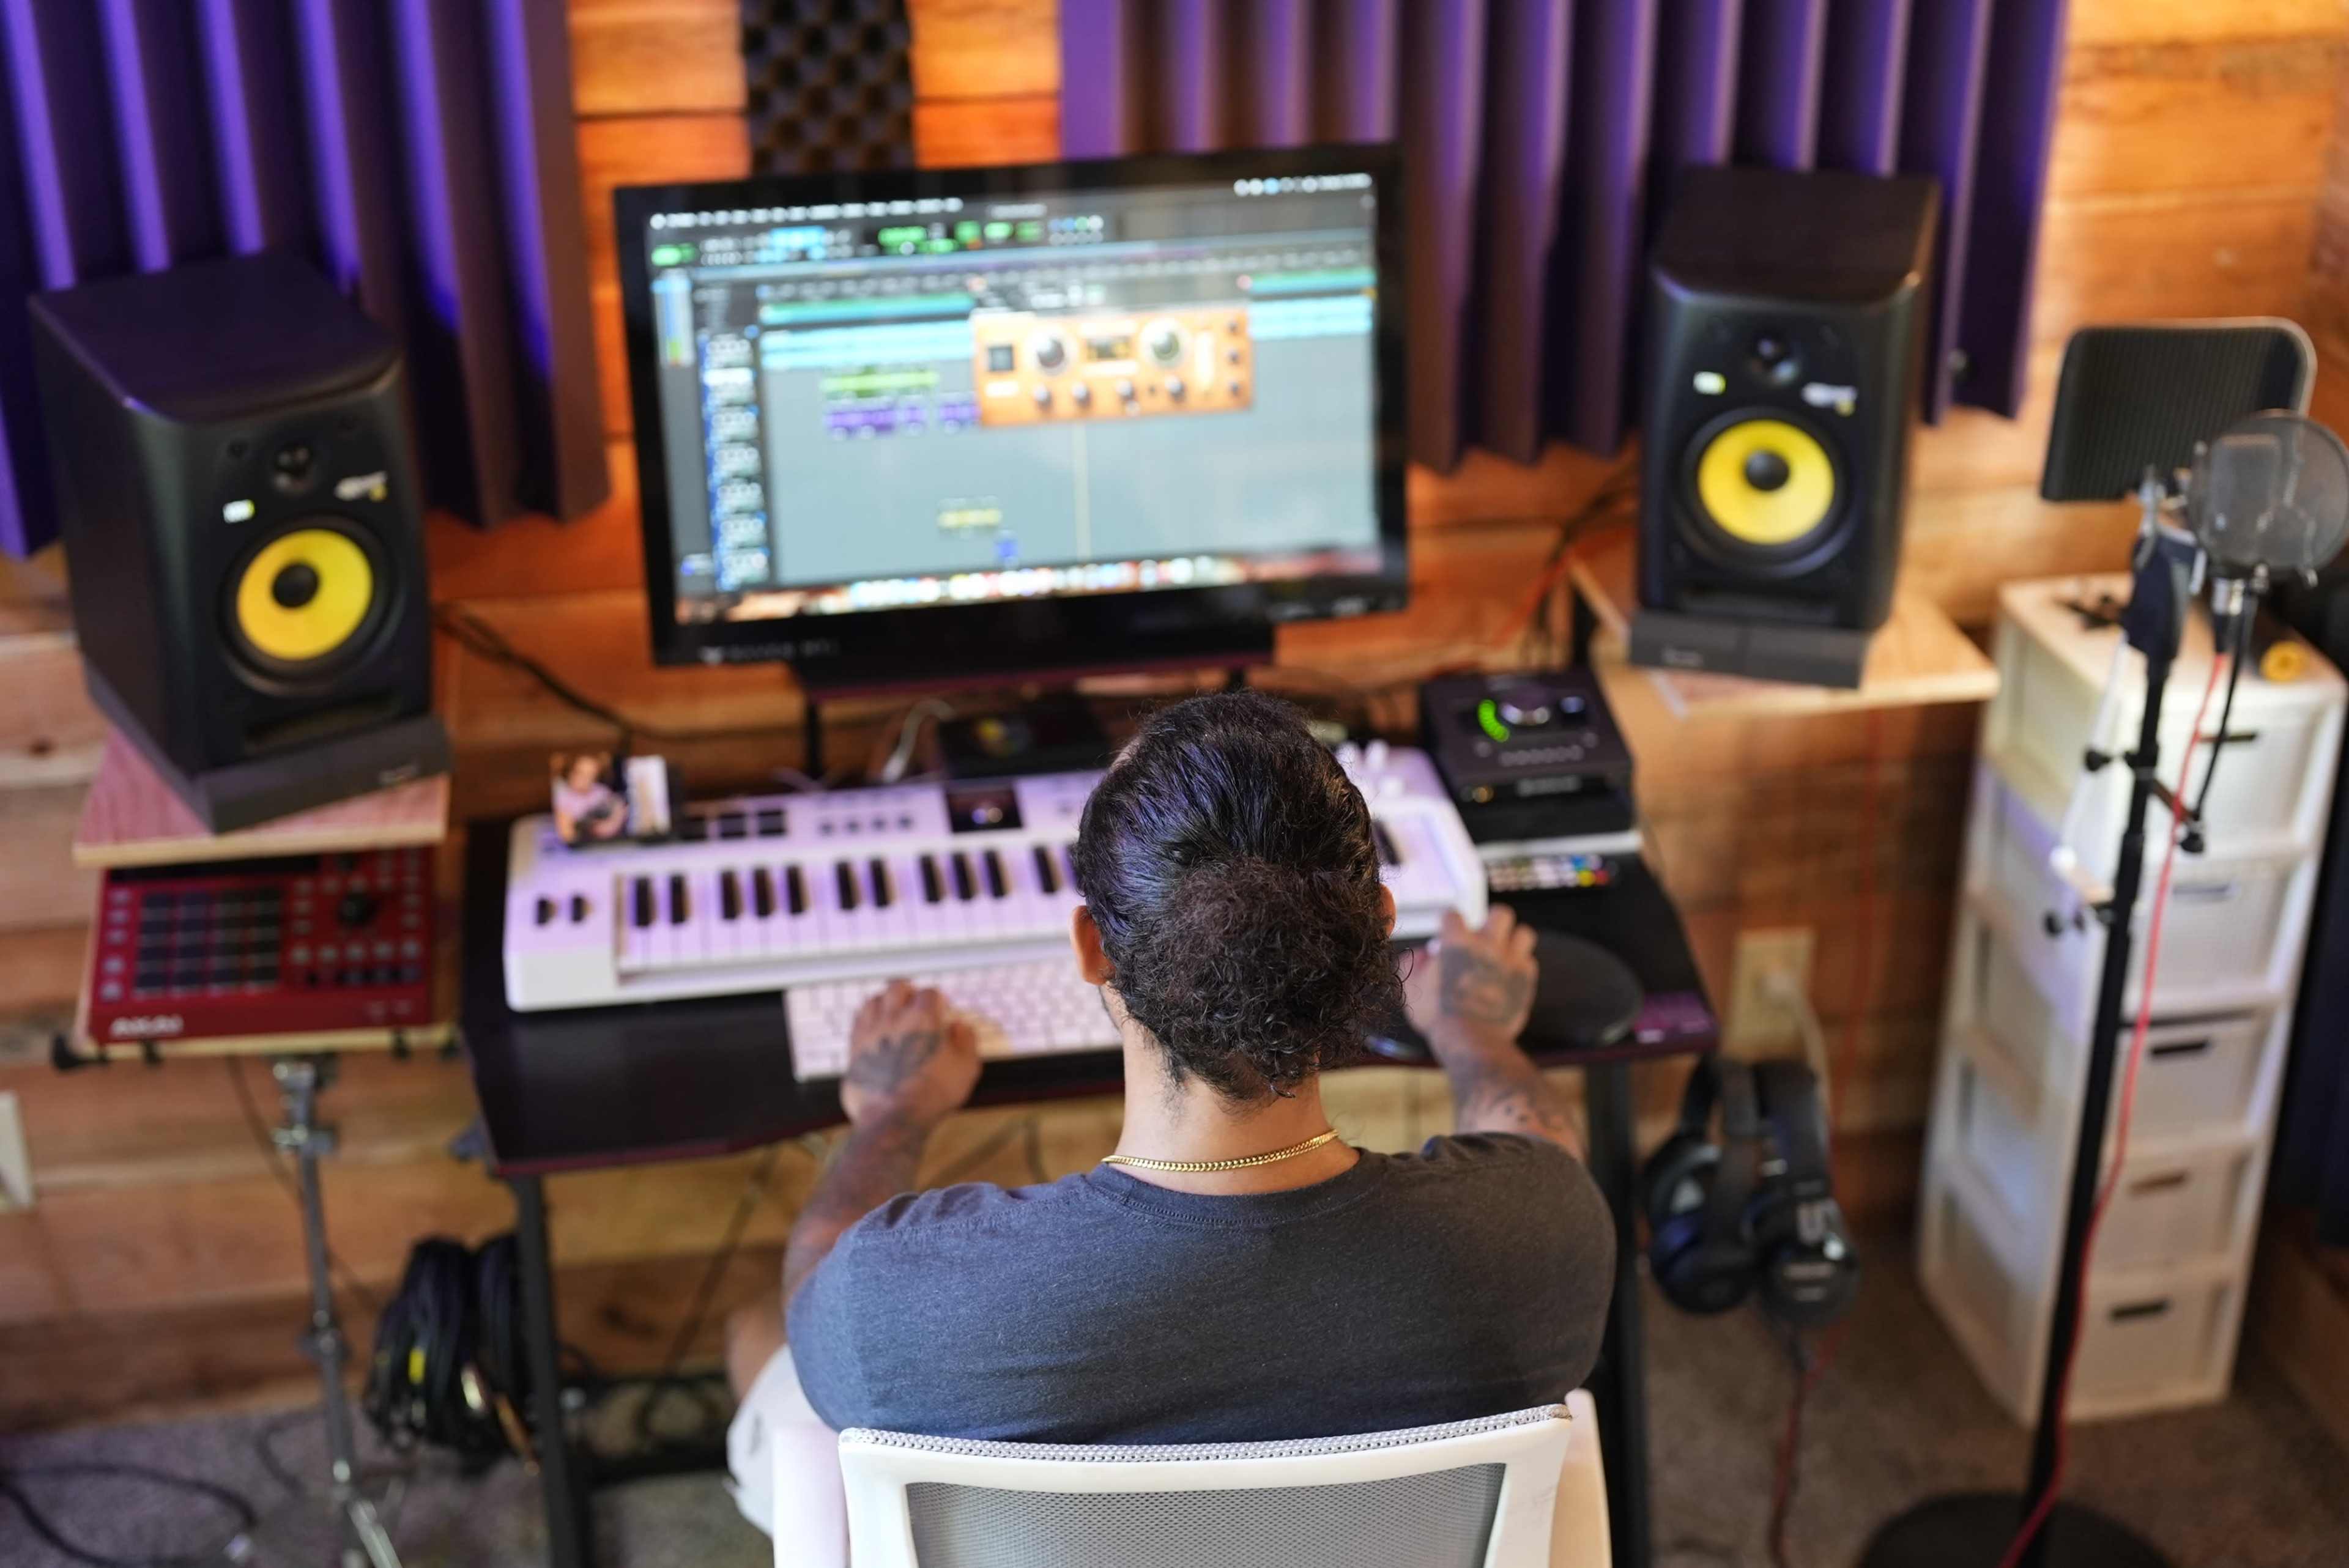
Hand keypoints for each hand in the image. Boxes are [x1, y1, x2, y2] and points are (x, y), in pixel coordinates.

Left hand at [839, 981, 980, 1130]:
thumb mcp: (965, 1069)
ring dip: (886, 1002)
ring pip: (874, 1000)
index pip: (930, 993)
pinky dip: (868, 1019)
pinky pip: (858, 1020)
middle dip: (909, 992)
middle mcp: (893, 1018)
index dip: (939, 1000)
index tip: (942, 1010)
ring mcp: (870, 1031)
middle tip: (916, 1003)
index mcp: (923, 1018)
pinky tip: (876, 1028)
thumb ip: (966, 1042)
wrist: (892, 1120)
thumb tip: (959, 1026)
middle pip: (898, 987)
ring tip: (894, 1012)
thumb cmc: (931, 1096)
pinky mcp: (854, 1048)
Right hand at [1405, 906, 1538, 1058]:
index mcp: (1456, 942)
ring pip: (1523, 933)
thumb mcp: (1413, 989)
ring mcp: (1509, 960)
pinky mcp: (1525, 979)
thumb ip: (1415, 965)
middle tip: (1486, 937)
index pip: (1453, 915)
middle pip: (1500, 914)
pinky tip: (1510, 976)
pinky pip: (1530, 962)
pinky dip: (1521, 966)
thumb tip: (1425, 954)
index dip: (1449, 923)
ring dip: (1514, 941)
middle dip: (1493, 922)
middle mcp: (1486, 944)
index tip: (1448, 933)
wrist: (1470, 1039)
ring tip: (1505, 952)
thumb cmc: (1439, 1015)